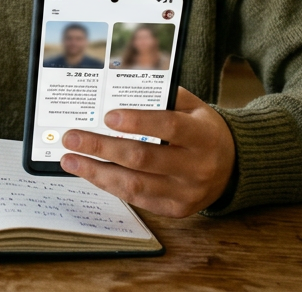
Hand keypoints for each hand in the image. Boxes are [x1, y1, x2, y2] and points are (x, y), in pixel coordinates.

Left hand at [60, 87, 235, 217]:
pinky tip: (90, 172)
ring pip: (135, 184)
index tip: (108, 116)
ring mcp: (186, 193)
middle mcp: (197, 167)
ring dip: (97, 172)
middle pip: (143, 158)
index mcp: (204, 136)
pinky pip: (136, 199)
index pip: (169, 126)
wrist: (231, 167)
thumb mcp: (193, 107)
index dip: (138, 122)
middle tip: (72, 138)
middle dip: (102, 147)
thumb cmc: (202, 130)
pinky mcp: (175, 209)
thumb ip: (163, 98)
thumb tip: (119, 91)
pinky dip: (109, 185)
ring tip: (70, 159)